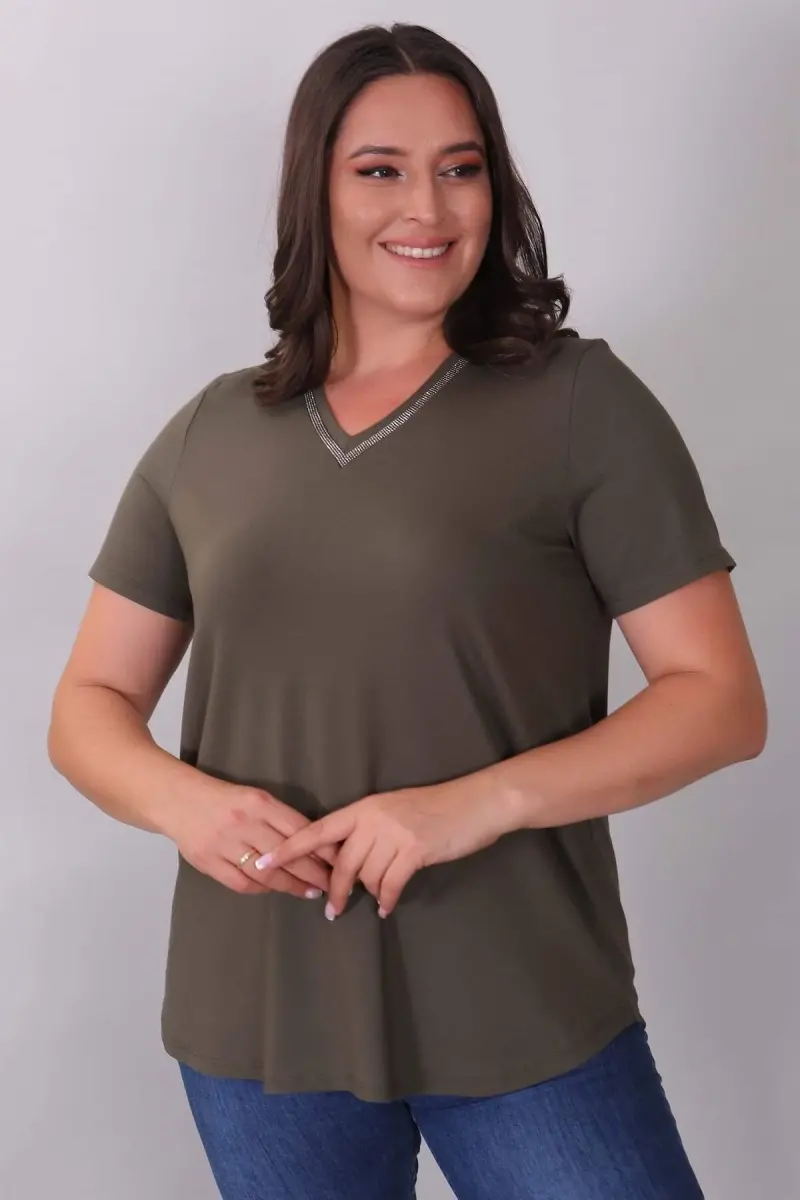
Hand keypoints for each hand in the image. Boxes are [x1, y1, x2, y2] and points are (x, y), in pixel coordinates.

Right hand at [162, 776, 338, 899]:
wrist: (178, 801)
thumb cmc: (225, 800)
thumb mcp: (255, 798)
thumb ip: (280, 819)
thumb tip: (314, 843)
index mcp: (259, 803)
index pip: (298, 829)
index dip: (321, 849)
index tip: (339, 862)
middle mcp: (244, 823)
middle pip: (287, 854)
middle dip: (313, 873)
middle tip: (331, 884)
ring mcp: (225, 844)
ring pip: (266, 873)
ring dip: (291, 886)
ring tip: (309, 892)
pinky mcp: (209, 862)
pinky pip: (241, 883)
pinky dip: (261, 889)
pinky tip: (274, 890)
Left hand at [258, 779, 515, 917]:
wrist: (476, 803)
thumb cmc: (436, 808)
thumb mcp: (395, 811)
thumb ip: (370, 831)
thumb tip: (348, 860)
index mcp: (364, 807)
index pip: (317, 829)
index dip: (289, 848)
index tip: (263, 862)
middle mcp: (374, 818)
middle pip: (341, 862)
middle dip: (334, 889)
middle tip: (330, 910)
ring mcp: (395, 833)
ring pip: (366, 875)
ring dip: (366, 894)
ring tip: (369, 905)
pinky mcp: (415, 850)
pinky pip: (391, 883)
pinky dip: (388, 898)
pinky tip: (388, 906)